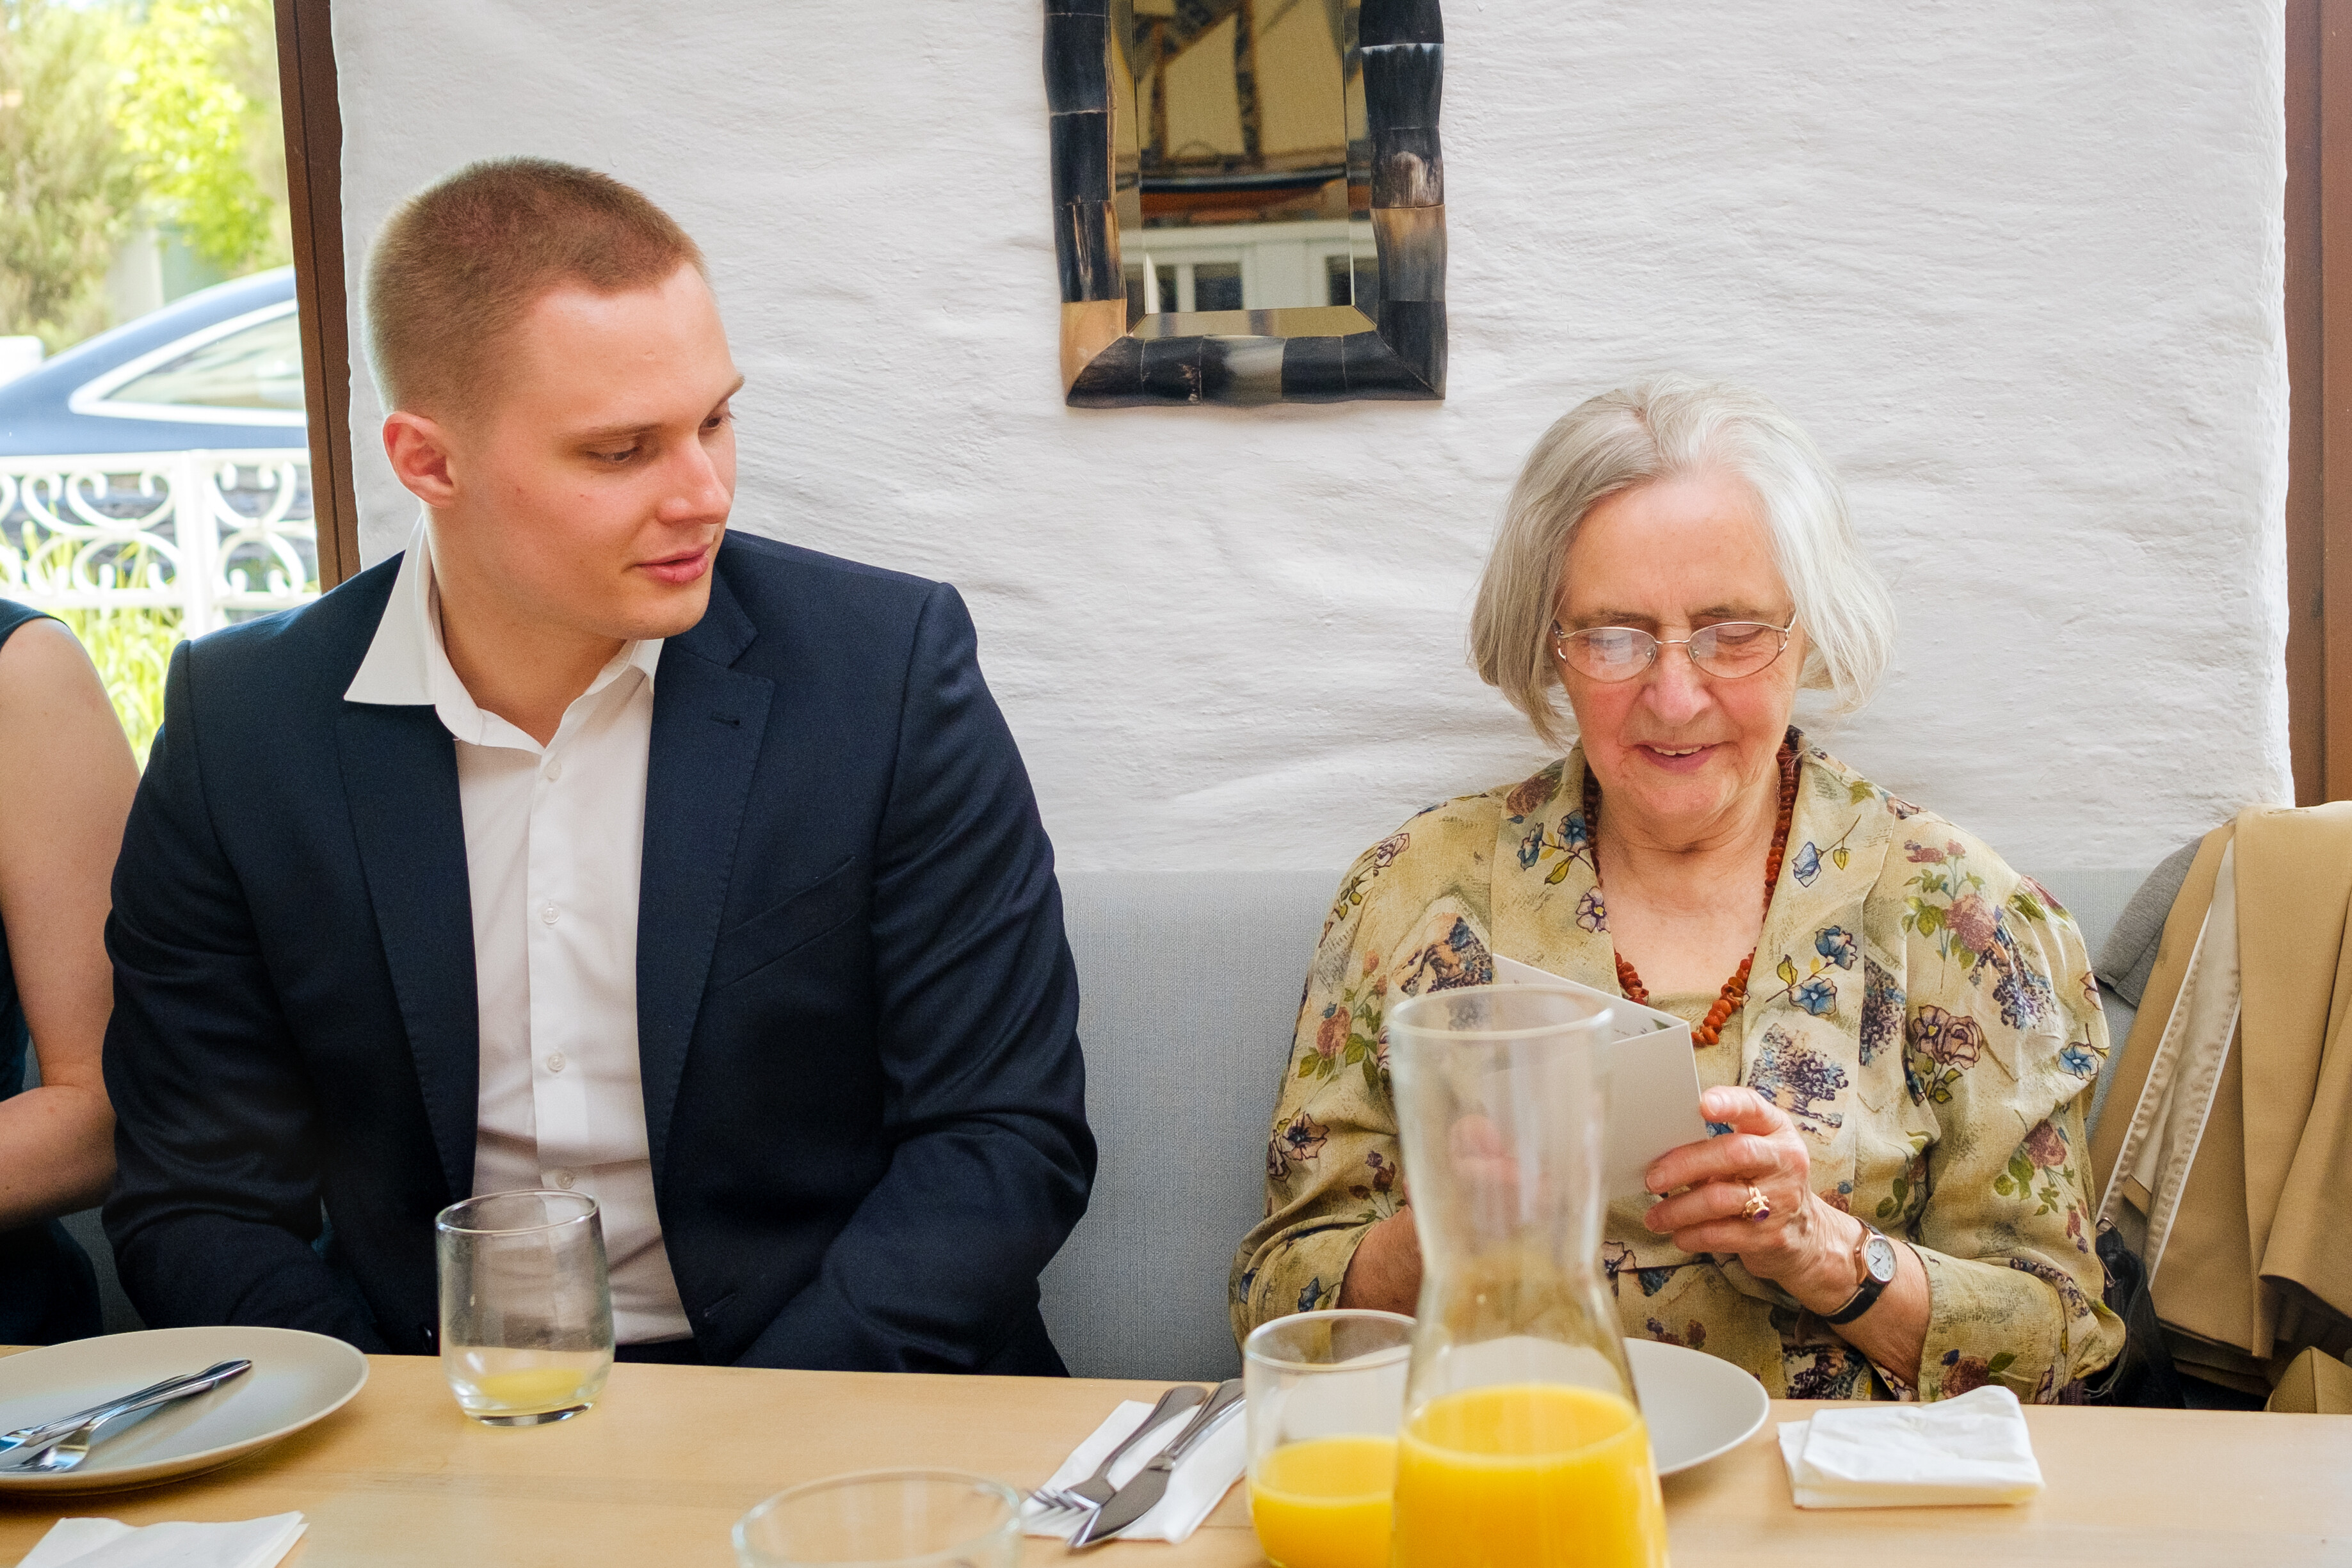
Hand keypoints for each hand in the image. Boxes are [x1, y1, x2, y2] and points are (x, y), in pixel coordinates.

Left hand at [1640, 1085, 1858, 1309]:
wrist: (1806, 1235)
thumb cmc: (1763, 1182)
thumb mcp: (1754, 1154)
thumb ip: (1718, 1145)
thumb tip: (1660, 1152)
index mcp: (1777, 1131)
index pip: (1754, 1108)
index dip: (1729, 1103)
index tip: (1702, 1104)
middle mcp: (1785, 1161)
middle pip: (1734, 1153)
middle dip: (1686, 1164)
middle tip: (1653, 1178)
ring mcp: (1783, 1200)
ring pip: (1720, 1199)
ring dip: (1678, 1209)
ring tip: (1654, 1217)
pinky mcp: (1771, 1237)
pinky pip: (1721, 1235)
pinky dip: (1692, 1235)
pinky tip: (1678, 1234)